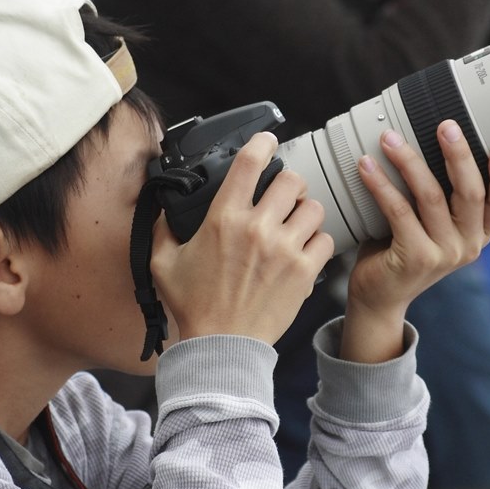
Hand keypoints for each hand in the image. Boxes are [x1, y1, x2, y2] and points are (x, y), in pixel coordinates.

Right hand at [150, 132, 333, 344]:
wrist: (222, 347)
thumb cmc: (194, 307)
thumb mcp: (164, 262)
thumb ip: (164, 229)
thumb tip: (165, 207)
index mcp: (224, 219)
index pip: (250, 162)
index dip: (263, 142)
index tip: (268, 141)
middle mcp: (257, 229)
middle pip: (291, 180)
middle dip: (288, 183)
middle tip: (283, 194)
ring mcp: (284, 250)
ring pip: (313, 208)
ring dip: (305, 211)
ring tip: (296, 222)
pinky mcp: (304, 272)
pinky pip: (325, 240)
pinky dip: (318, 241)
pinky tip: (304, 249)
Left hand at [341, 121, 489, 362]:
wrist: (379, 296)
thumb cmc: (402, 249)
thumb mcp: (432, 224)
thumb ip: (442, 196)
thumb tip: (430, 141)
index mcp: (479, 234)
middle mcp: (468, 245)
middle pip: (471, 193)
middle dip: (458, 155)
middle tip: (444, 126)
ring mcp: (444, 254)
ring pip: (431, 197)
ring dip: (409, 162)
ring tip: (390, 139)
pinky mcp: (415, 258)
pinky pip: (399, 211)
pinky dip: (381, 184)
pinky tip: (367, 166)